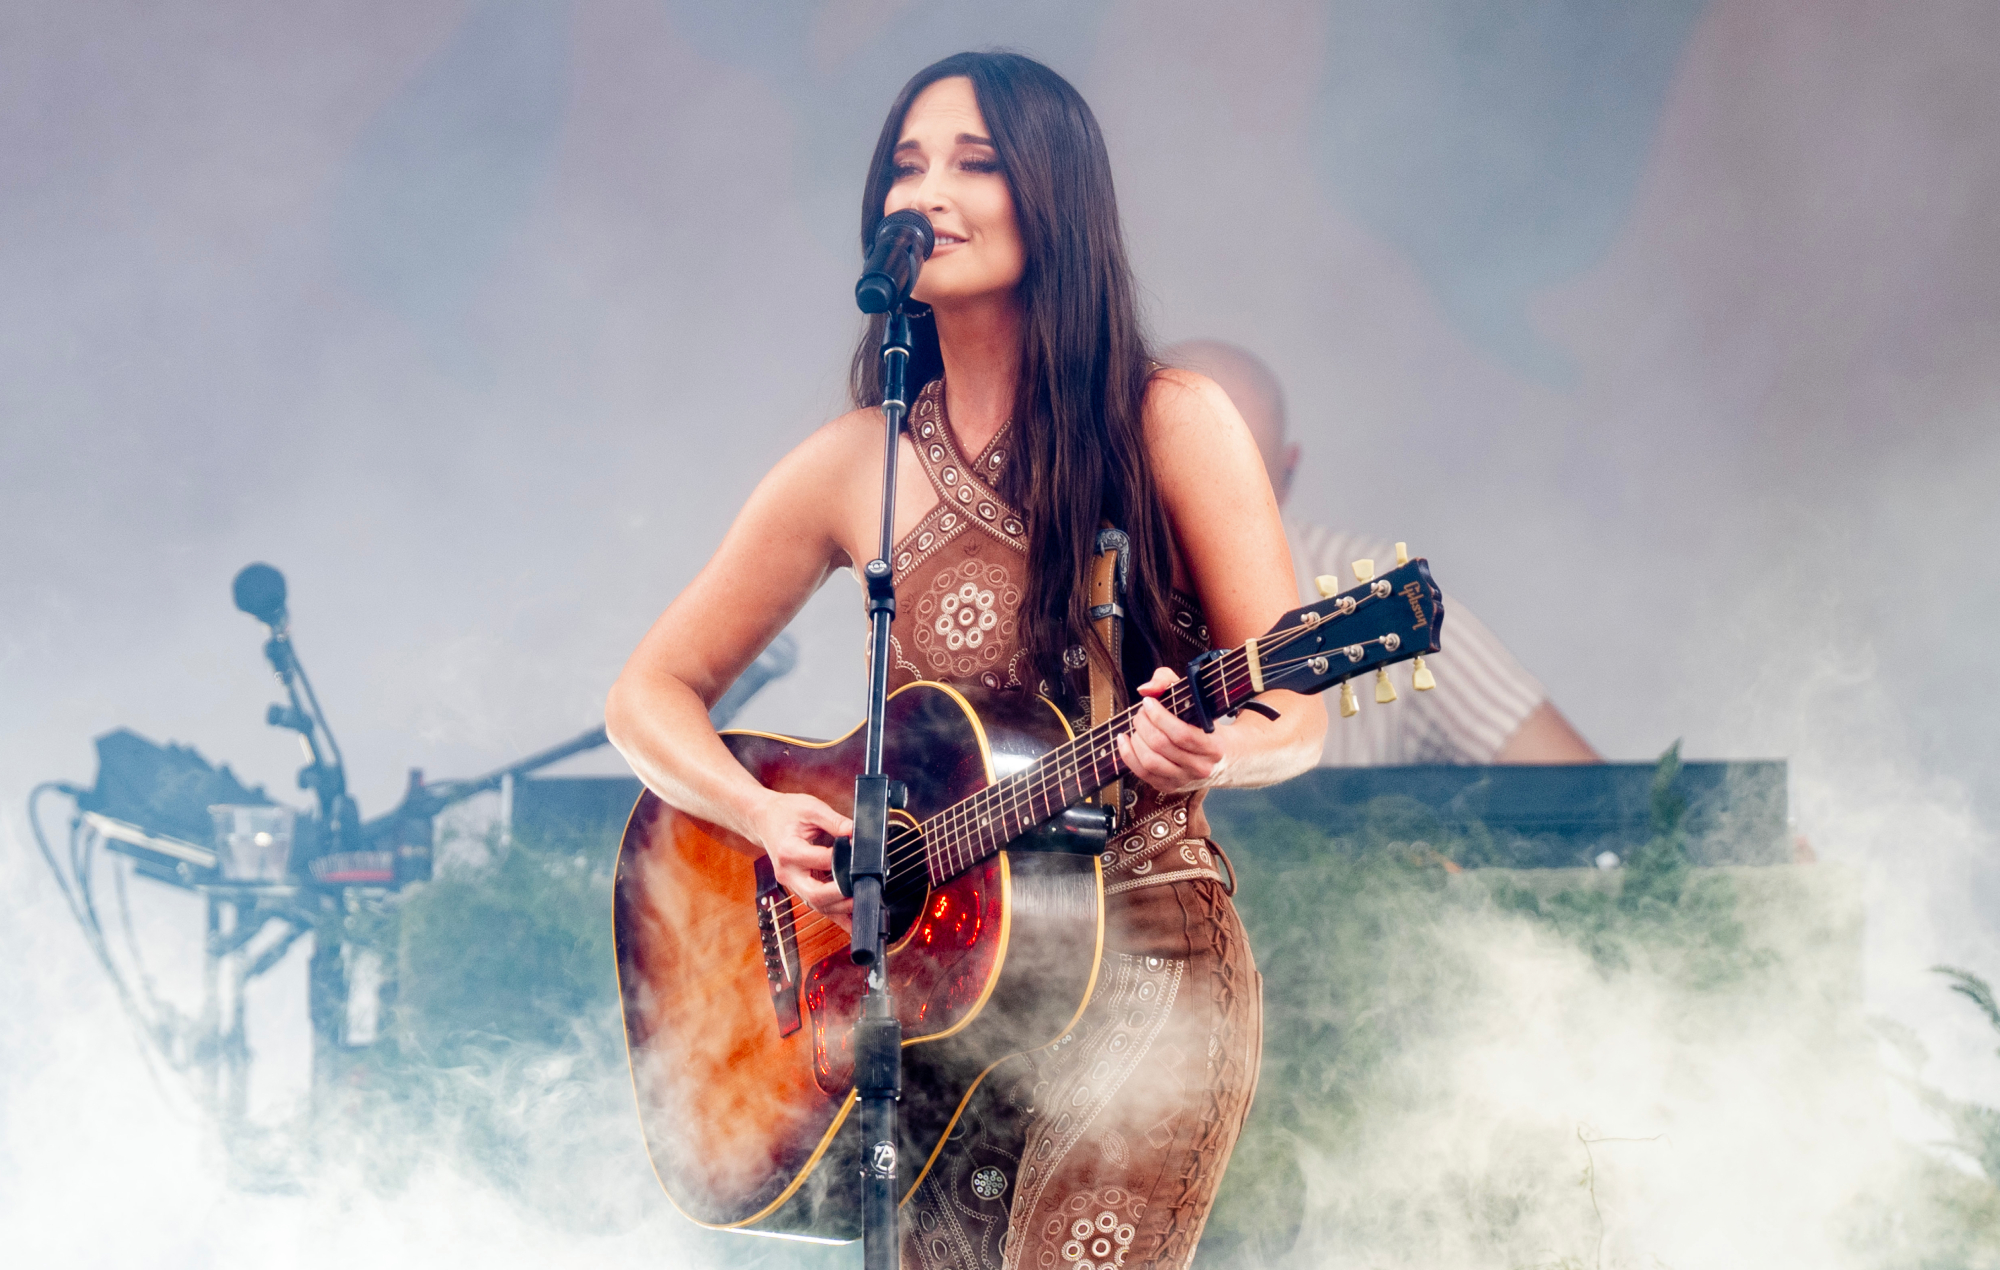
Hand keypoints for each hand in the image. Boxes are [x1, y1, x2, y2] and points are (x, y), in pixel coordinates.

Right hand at [749, 791, 854, 927]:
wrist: (764, 819)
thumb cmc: (786, 812)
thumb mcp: (811, 808)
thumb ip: (836, 822)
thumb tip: (857, 834)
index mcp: (789, 851)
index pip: (822, 860)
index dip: (844, 859)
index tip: (862, 855)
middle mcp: (788, 873)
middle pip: (815, 895)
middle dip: (841, 896)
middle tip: (862, 889)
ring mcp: (792, 884)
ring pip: (817, 905)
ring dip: (842, 909)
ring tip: (864, 903)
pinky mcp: (798, 888)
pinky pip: (818, 906)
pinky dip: (836, 916)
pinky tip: (852, 922)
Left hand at [1116, 667, 1227, 794]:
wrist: (1220, 757)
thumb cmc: (1203, 723)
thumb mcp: (1195, 697)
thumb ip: (1169, 681)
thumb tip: (1146, 689)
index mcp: (1213, 746)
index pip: (1181, 734)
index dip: (1159, 717)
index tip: (1148, 703)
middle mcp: (1200, 767)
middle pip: (1161, 745)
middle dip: (1144, 723)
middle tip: (1141, 712)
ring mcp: (1184, 780)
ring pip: (1149, 761)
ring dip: (1136, 738)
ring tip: (1138, 725)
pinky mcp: (1168, 787)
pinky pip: (1142, 773)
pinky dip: (1127, 754)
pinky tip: (1125, 739)